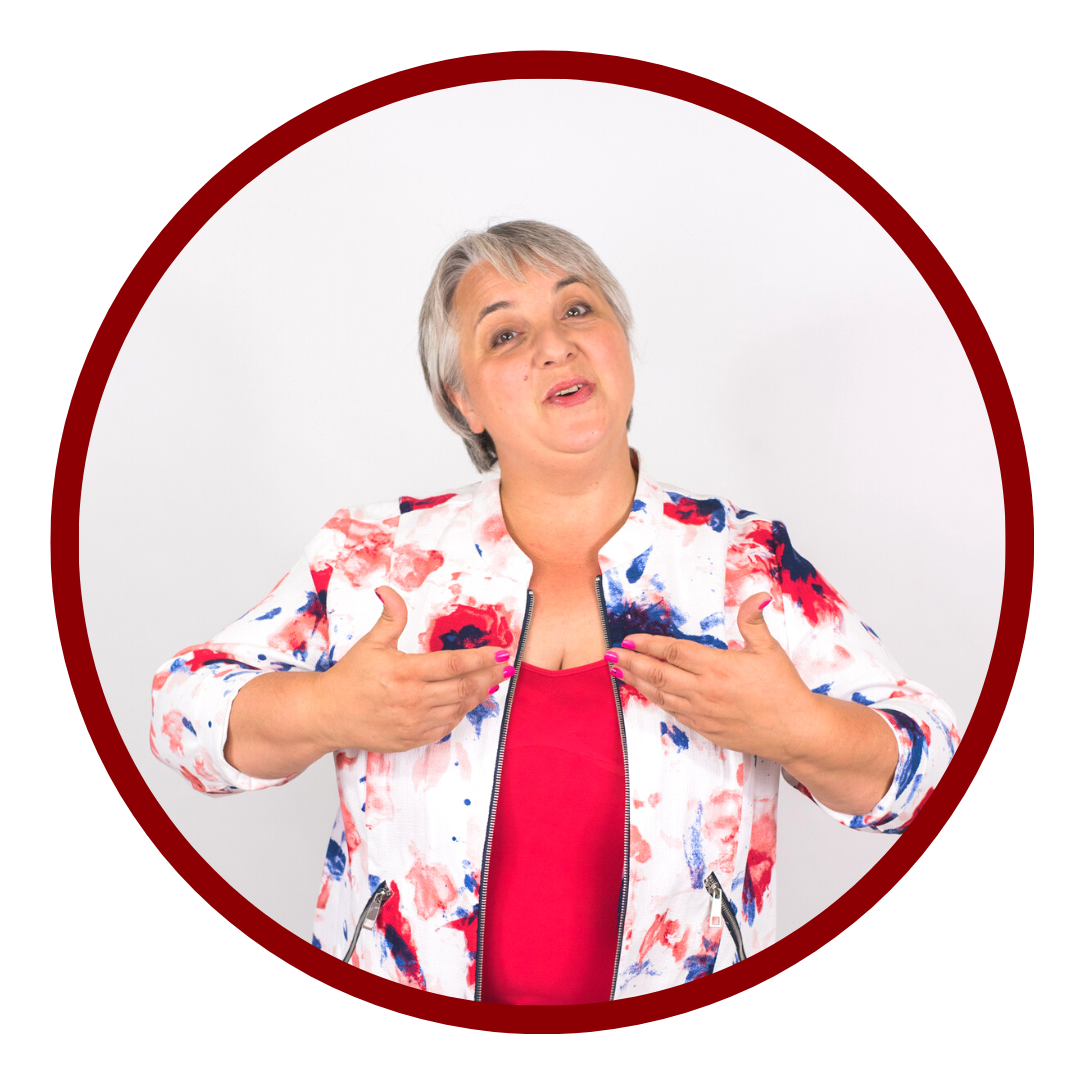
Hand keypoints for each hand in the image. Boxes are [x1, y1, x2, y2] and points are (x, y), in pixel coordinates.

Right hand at [314, 586, 514, 753]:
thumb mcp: (370, 643)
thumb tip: (389, 590)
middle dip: (490, 676)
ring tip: (492, 683)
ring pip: (459, 708)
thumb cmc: (349, 678)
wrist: (327, 715)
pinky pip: (446, 726)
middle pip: (464, 687)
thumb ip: (390, 618)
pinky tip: (467, 701)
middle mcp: (413, 700)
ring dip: (479, 695)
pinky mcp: (413, 739)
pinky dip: (460, 713)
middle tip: (506, 668)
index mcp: (405, 672)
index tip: (502, 653)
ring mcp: (414, 723)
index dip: (482, 659)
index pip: (455, 664)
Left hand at [606, 592, 817, 763]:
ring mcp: (702, 712)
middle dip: (630, 663)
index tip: (630, 640)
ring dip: (637, 683)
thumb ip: (753, 620)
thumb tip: (757, 594)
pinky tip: (648, 693)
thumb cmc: (784, 690)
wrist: (795, 731)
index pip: (673, 651)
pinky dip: (657, 701)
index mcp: (717, 666)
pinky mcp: (705, 729)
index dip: (648, 644)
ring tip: (619, 673)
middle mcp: (704, 690)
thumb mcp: (769, 649)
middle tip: (610, 656)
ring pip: (661, 695)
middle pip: (658, 673)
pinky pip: (674, 713)